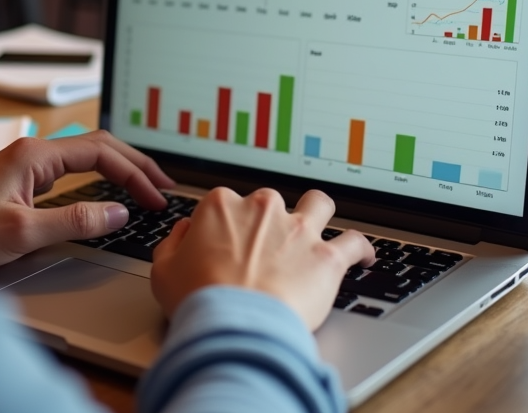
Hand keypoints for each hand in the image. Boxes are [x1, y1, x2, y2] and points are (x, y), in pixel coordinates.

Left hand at [0, 130, 174, 268]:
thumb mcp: (21, 233)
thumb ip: (74, 222)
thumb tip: (118, 213)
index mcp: (34, 156)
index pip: (100, 152)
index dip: (134, 172)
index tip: (154, 196)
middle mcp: (32, 153)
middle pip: (98, 147)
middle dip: (135, 164)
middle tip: (163, 186)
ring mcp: (26, 166)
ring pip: (85, 156)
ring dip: (118, 169)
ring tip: (144, 186)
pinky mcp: (20, 181)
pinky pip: (70, 172)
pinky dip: (98, 178)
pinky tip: (107, 192)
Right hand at [151, 187, 374, 330]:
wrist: (236, 323)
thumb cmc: (199, 298)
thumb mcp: (163, 270)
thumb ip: (173, 243)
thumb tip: (185, 232)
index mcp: (222, 205)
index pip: (225, 203)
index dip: (225, 226)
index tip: (225, 245)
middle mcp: (263, 208)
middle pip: (270, 203)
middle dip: (268, 222)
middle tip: (263, 250)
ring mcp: (298, 229)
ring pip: (318, 204)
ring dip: (318, 214)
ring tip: (317, 230)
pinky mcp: (327, 255)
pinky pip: (355, 242)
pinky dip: (361, 249)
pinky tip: (364, 258)